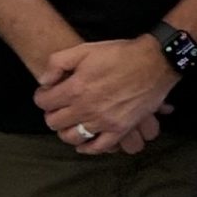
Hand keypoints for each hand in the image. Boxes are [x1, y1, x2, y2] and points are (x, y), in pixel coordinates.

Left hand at [35, 36, 177, 154]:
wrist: (154, 62)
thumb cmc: (120, 54)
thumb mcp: (85, 49)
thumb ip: (57, 62)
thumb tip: (43, 81)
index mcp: (75, 89)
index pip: (44, 102)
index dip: (42, 96)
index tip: (48, 93)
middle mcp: (86, 109)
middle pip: (54, 122)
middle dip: (51, 114)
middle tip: (58, 107)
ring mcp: (103, 122)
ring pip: (72, 137)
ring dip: (65, 130)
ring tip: (70, 122)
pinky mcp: (120, 130)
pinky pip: (98, 147)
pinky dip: (87, 147)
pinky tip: (83, 142)